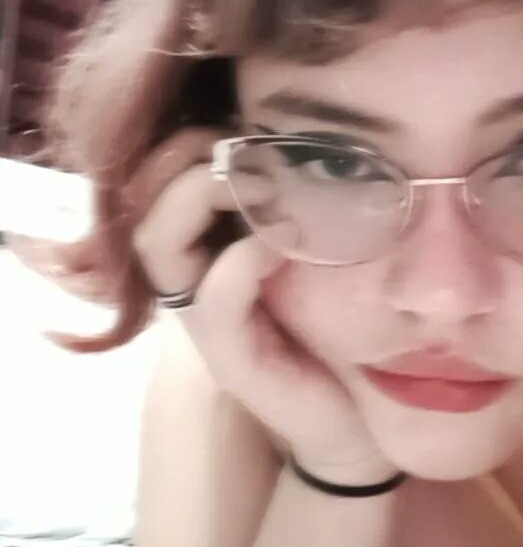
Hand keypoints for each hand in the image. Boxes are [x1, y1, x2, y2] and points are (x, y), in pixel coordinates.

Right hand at [130, 128, 393, 483]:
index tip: (240, 121)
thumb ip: (297, 205)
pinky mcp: (232, 361)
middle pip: (144, 206)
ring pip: (160, 247)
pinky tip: (281, 239)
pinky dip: (240, 259)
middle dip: (183, 161)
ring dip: (201, 198)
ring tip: (258, 182)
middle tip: (238, 142)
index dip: (184, 143)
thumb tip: (314, 132)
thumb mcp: (314, 256)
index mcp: (207, 254)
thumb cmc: (334, 334)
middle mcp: (194, 284)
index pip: (156, 185)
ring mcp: (207, 324)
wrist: (354, 425)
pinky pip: (213, 297)